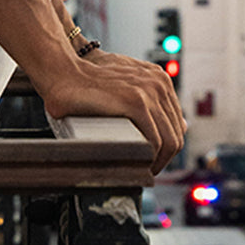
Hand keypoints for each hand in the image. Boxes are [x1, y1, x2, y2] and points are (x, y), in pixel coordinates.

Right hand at [39, 51, 186, 173]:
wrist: (64, 73)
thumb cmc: (89, 81)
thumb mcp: (126, 83)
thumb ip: (150, 99)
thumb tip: (179, 124)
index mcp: (159, 78)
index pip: (177, 123)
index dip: (166, 146)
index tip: (152, 158)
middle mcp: (159, 82)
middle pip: (176, 133)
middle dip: (164, 158)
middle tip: (147, 170)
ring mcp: (149, 91)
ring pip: (169, 140)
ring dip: (158, 162)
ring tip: (142, 171)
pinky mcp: (136, 102)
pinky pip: (155, 140)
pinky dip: (149, 158)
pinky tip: (137, 164)